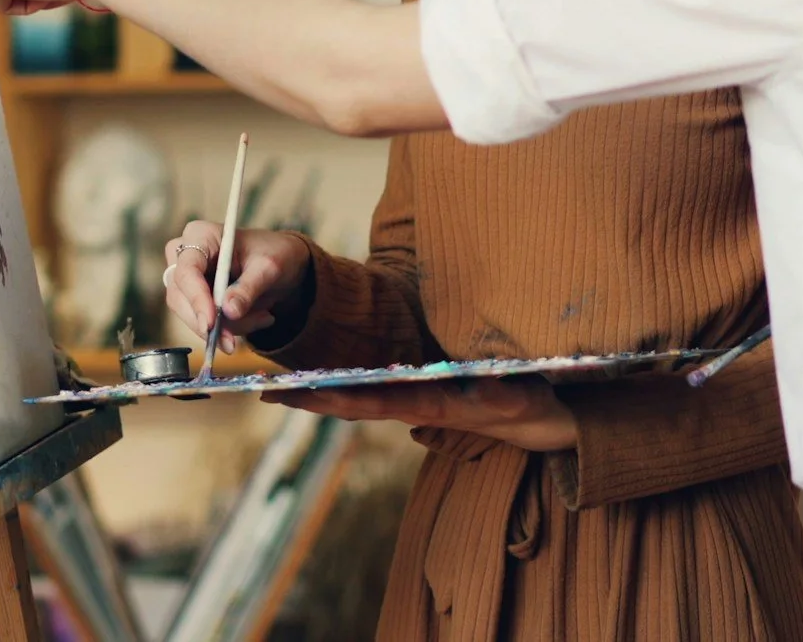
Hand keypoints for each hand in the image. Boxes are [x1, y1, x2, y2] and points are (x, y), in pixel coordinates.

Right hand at [163, 221, 314, 351]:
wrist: (279, 261)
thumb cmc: (273, 253)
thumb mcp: (269, 267)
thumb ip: (248, 288)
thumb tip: (228, 311)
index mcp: (201, 235)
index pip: (187, 271)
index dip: (196, 299)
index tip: (211, 324)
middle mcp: (185, 254)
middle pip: (180, 297)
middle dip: (210, 323)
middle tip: (235, 341)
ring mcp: (185, 277)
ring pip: (190, 314)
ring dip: (225, 327)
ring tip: (262, 318)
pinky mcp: (192, 297)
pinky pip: (202, 321)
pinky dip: (228, 328)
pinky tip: (257, 318)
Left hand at [265, 377, 579, 452]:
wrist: (539, 424)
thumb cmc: (528, 400)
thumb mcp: (519, 392)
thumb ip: (502, 386)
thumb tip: (489, 379)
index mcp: (429, 404)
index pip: (373, 401)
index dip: (334, 398)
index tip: (299, 393)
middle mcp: (415, 407)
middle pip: (352, 405)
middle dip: (309, 400)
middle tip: (264, 393)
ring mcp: (415, 406)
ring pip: (358, 402)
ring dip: (319, 397)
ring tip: (278, 388)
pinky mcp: (419, 401)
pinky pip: (373, 396)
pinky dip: (343, 390)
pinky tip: (320, 383)